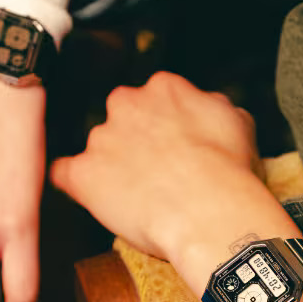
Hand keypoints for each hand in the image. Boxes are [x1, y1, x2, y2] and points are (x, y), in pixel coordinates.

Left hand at [50, 71, 266, 265]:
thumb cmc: (228, 173)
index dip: (163, 122)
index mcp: (163, 88)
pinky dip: (75, 184)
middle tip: (155, 167)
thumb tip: (207, 106)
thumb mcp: (237, 122)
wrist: (210, 212)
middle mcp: (127, 105)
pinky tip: (92, 194)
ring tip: (137, 193)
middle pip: (122, 116)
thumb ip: (211, 105)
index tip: (171, 141)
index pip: (153, 97)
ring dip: (111, 164)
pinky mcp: (83, 174)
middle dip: (134, 138)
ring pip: (98, 147)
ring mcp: (101, 139)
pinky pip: (65, 175)